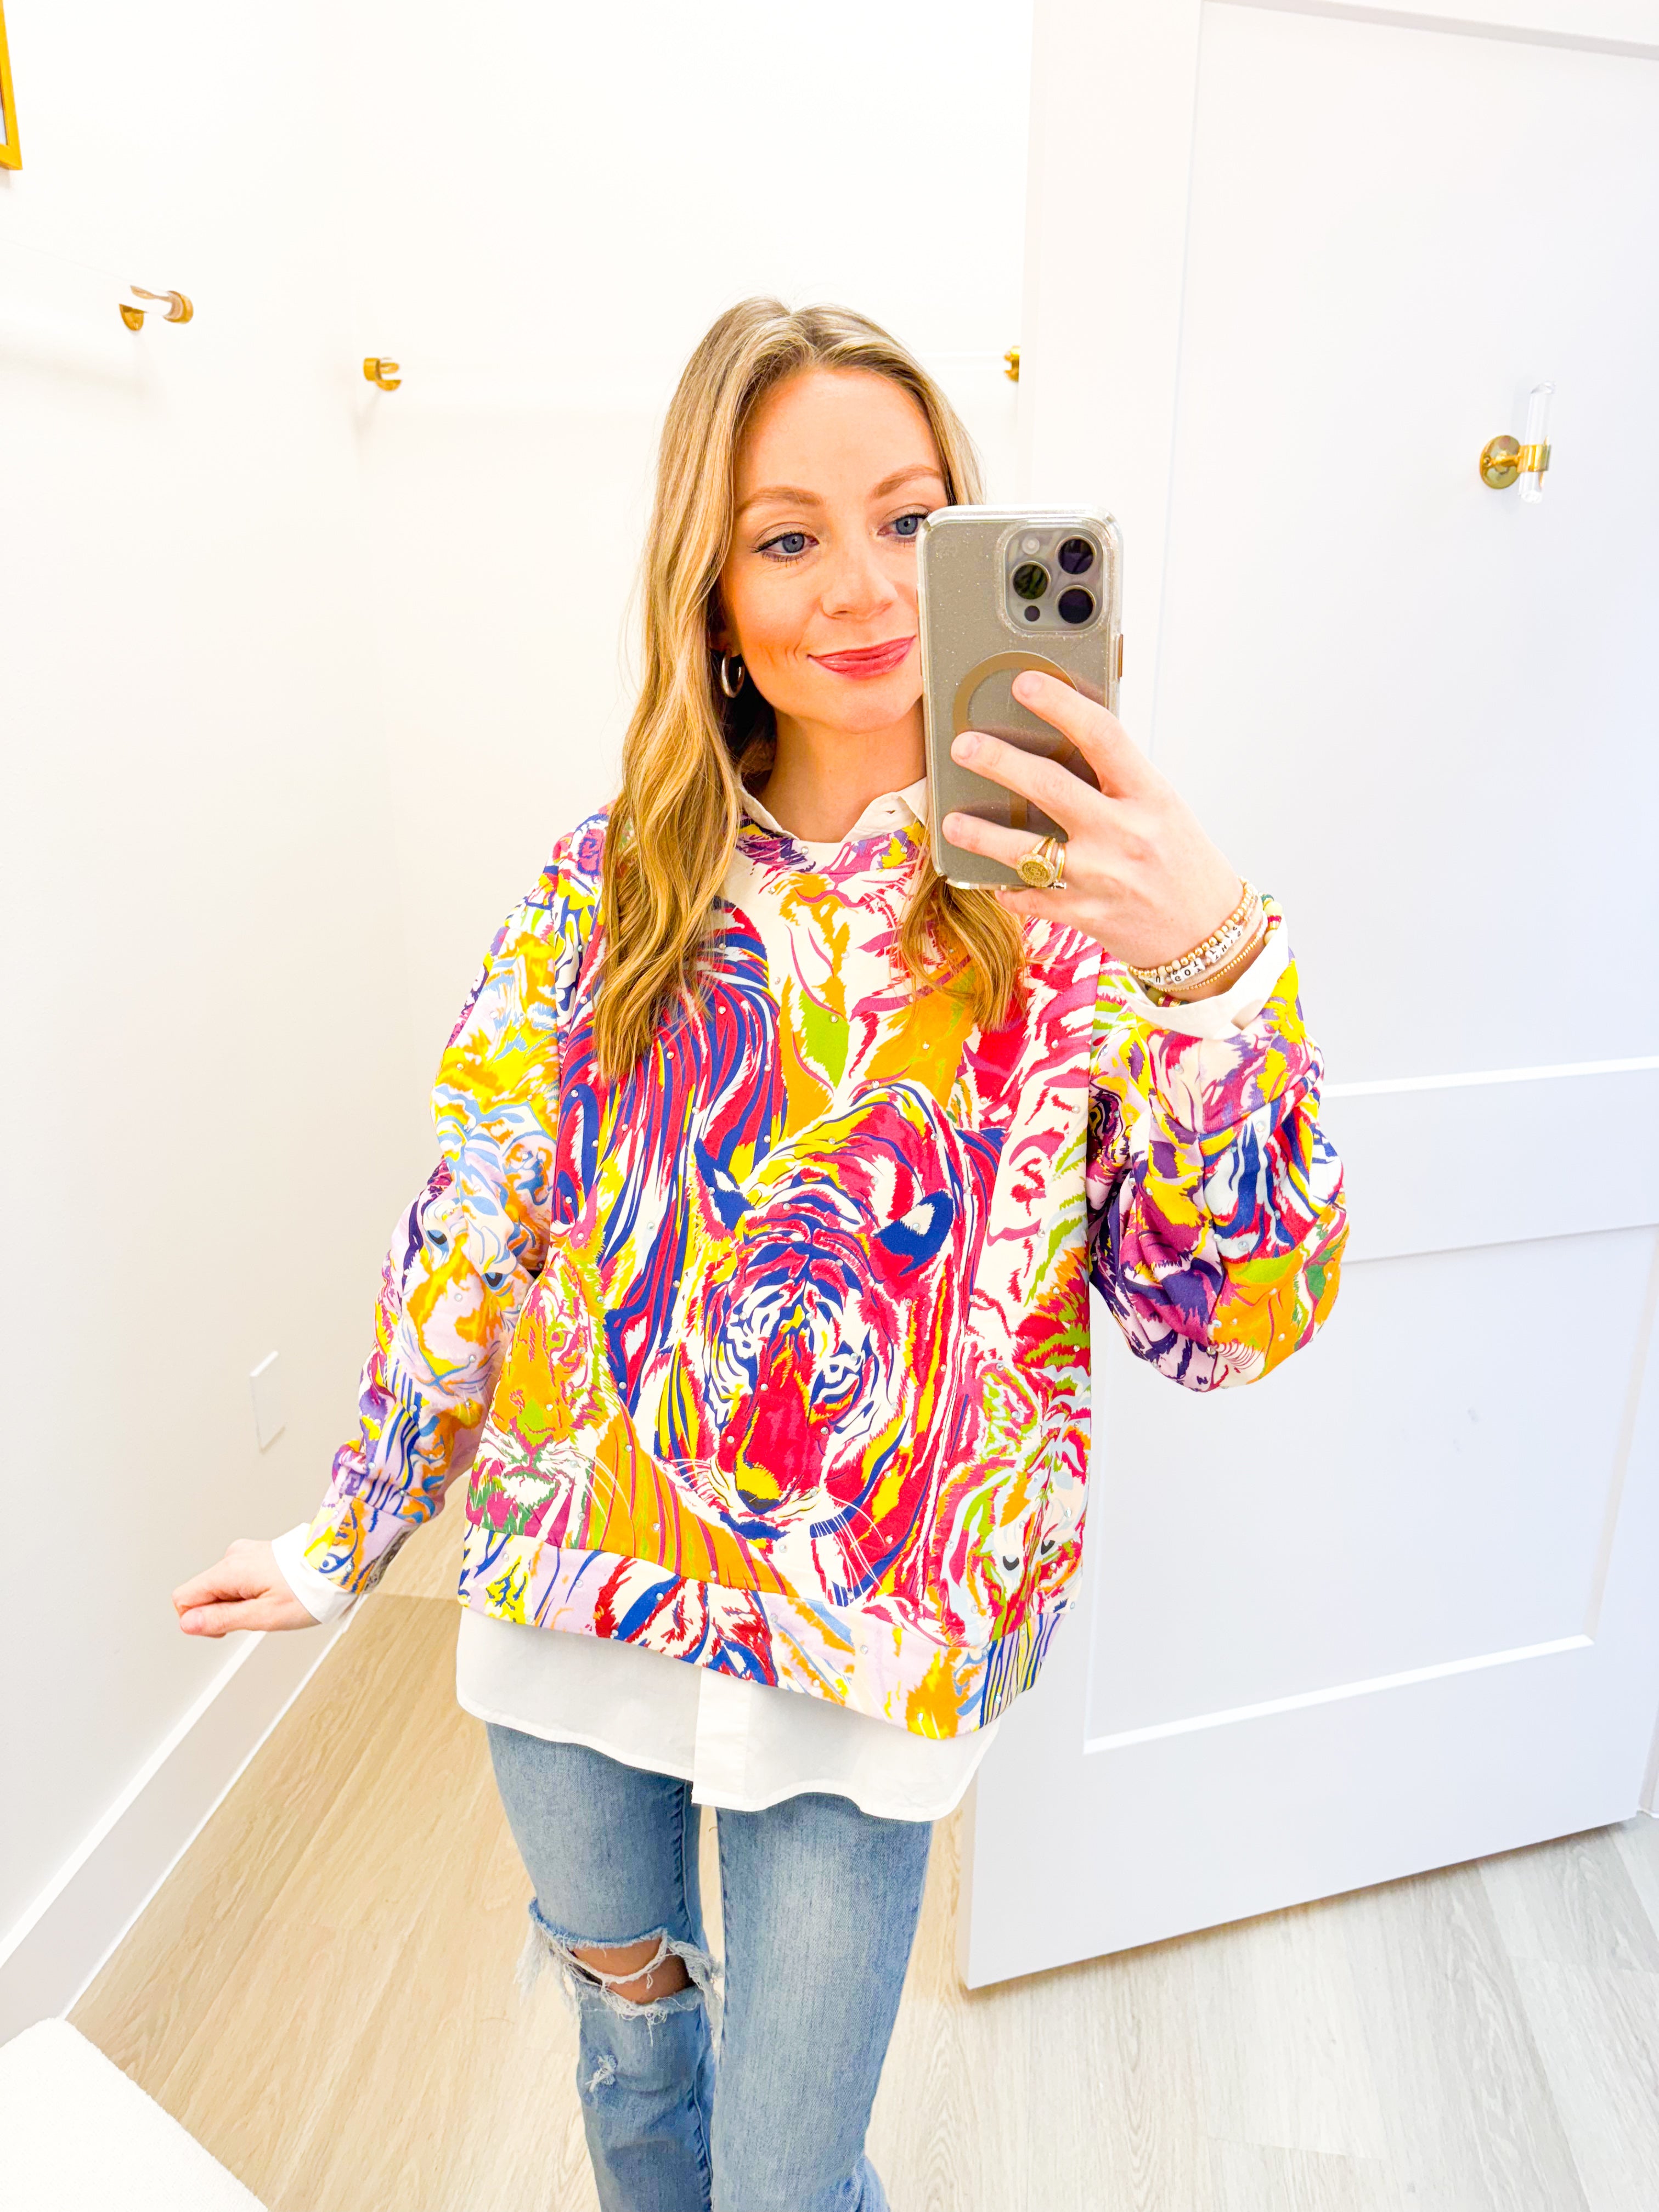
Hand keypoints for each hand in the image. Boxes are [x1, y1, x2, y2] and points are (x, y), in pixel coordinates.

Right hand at [173, 1537, 317, 1636]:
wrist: (339, 1565)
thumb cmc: (308, 1590)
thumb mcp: (264, 1616)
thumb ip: (221, 1619)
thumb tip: (188, 1623)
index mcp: (230, 1569)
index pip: (183, 1598)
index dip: (198, 1621)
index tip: (226, 1627)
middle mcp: (234, 1556)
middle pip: (203, 1593)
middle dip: (221, 1612)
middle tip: (256, 1616)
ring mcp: (246, 1553)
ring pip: (221, 1588)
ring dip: (238, 1603)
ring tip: (270, 1604)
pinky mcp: (258, 1555)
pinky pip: (238, 1580)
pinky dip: (249, 1593)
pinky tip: (273, 1595)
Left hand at [940, 671, 1247, 989]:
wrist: (1208, 934)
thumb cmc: (1184, 865)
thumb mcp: (1162, 810)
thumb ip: (1118, 782)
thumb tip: (1064, 745)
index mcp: (1149, 795)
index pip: (1102, 735)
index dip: (1060, 704)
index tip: (1025, 684)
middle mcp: (1126, 833)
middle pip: (1050, 786)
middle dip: (999, 762)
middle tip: (964, 747)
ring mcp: (1103, 878)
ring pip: (1027, 851)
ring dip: (981, 835)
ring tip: (951, 822)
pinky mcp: (1086, 916)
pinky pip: (1032, 899)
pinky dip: (1008, 890)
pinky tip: (991, 881)